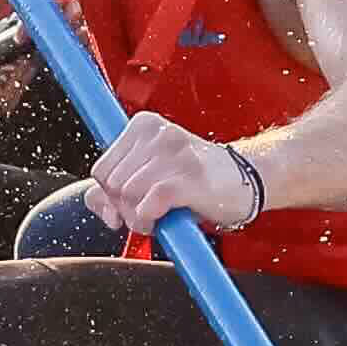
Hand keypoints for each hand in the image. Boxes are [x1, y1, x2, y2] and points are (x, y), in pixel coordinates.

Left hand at [87, 111, 263, 240]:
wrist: (248, 178)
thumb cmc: (197, 178)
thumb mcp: (150, 174)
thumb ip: (113, 188)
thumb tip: (98, 204)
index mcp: (144, 126)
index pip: (101, 169)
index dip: (109, 195)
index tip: (126, 204)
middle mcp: (158, 133)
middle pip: (112, 185)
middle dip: (125, 207)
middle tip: (149, 209)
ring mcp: (175, 154)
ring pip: (128, 195)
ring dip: (138, 216)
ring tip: (159, 214)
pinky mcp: (189, 177)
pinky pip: (148, 204)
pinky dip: (149, 220)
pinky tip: (163, 219)